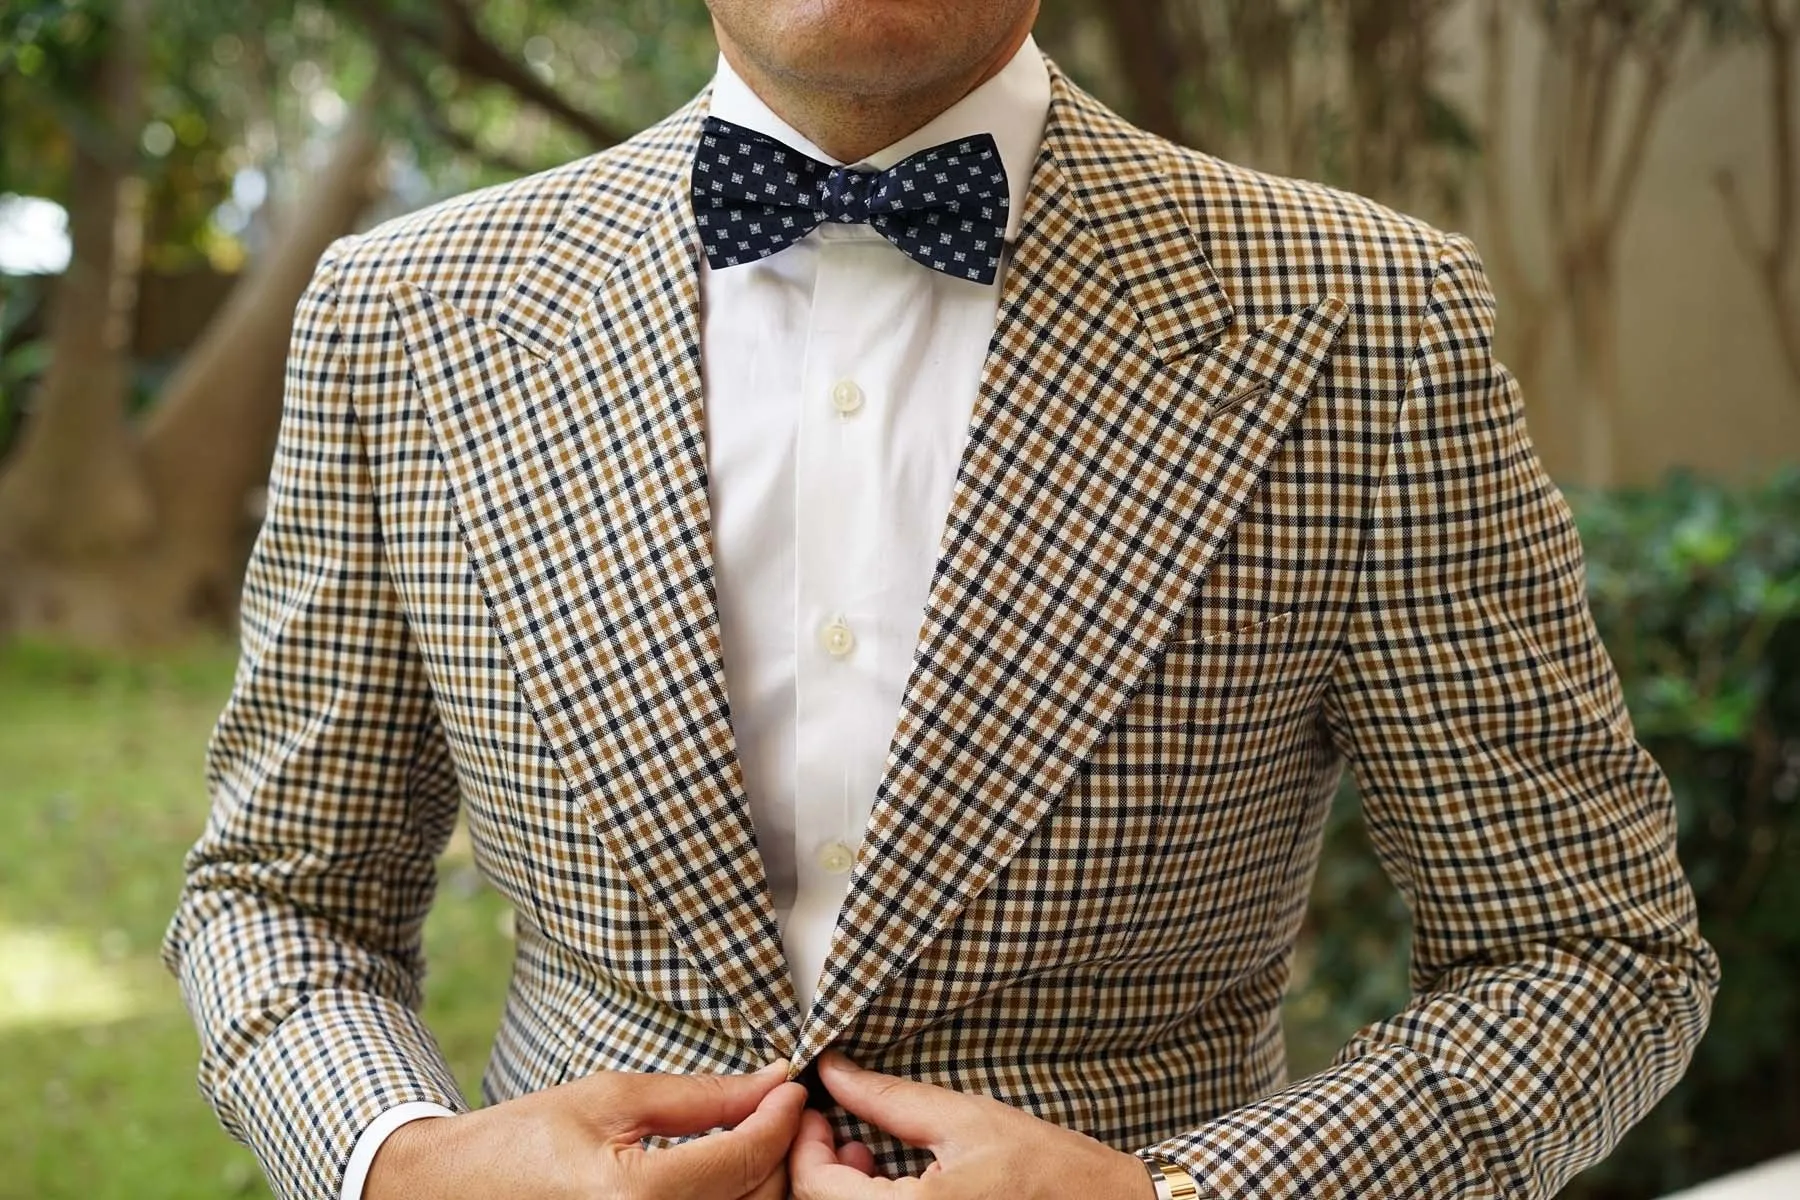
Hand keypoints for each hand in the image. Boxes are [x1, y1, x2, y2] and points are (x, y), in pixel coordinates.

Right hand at [366, 1061, 806, 1199]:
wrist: (456, 1192)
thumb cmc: (524, 1142)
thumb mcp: (612, 1099)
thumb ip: (701, 1097)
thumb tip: (770, 1083)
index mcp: (636, 1197)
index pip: (745, 1158)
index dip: (780, 1116)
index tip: (790, 1086)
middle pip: (759, 1199)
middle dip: (779, 1150)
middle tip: (778, 1109)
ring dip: (762, 1181)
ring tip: (753, 1138)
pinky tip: (725, 1174)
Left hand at [788, 1052, 1156, 1198]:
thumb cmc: (1047, 1169)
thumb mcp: (962, 1117)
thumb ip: (885, 1098)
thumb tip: (833, 1072)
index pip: (816, 1188)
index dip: (804, 1143)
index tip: (816, 1110)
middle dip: (818, 1166)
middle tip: (839, 1126)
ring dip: (839, 1188)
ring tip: (867, 1152)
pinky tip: (889, 1181)